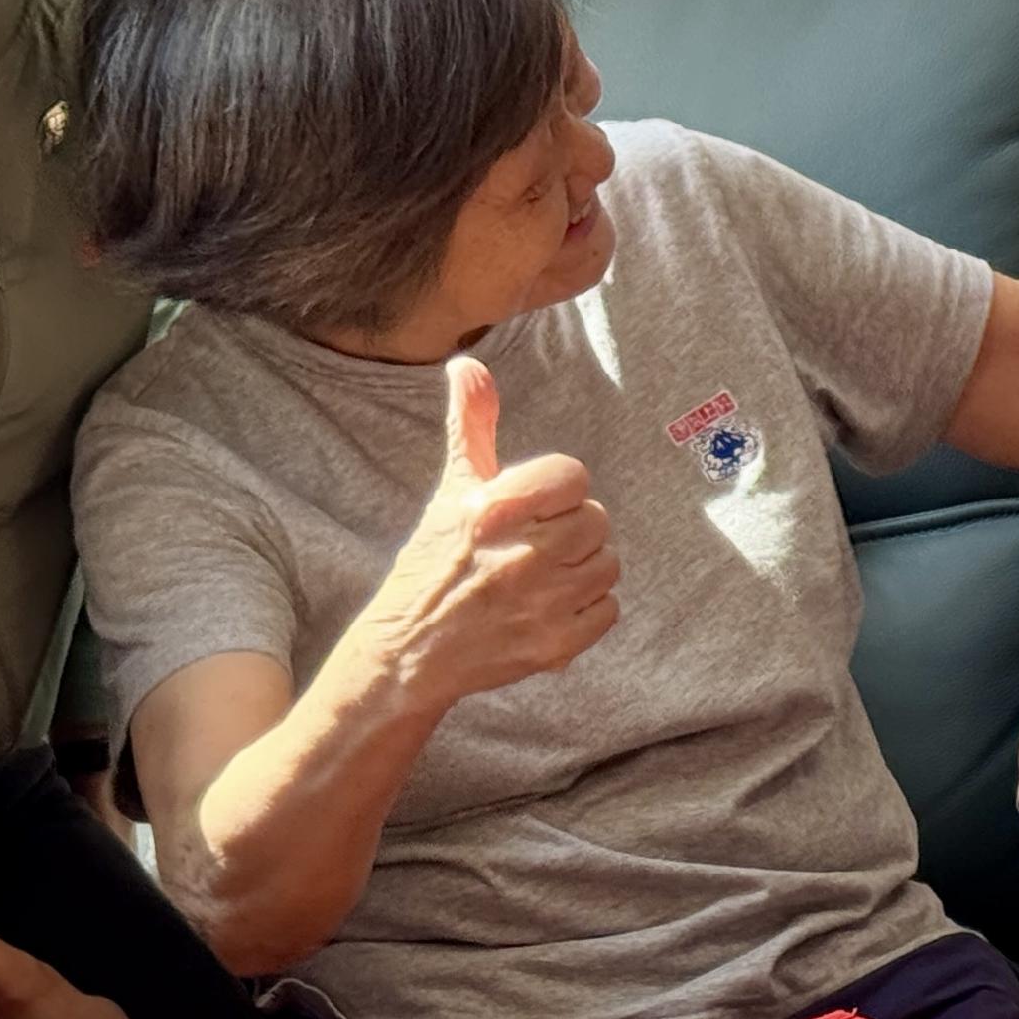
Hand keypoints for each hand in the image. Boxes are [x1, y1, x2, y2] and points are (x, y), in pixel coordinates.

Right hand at [353, 357, 619, 705]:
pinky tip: (552, 607)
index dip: (558, 491)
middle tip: (537, 543)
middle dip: (571, 529)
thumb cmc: (433, 564)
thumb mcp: (451, 491)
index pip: (574, 477)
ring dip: (584, 568)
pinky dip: (588, 609)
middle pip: (597, 520)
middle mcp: (520, 558)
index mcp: (493, 512)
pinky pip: (609, 610)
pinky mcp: (556, 647)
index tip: (533, 507)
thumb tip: (466, 366)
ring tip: (544, 574)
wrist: (409, 653)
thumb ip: (471, 426)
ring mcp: (541, 606)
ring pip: (609, 564)